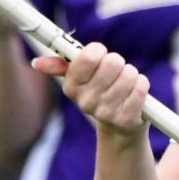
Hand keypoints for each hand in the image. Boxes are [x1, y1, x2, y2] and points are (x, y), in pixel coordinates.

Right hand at [35, 42, 149, 141]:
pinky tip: (135, 94)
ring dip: (131, 75)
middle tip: (114, 74)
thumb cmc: (100, 93)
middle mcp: (86, 101)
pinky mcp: (126, 119)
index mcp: (71, 87)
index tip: (99, 57)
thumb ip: (59, 65)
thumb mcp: (80, 79)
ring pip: (129, 74)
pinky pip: (141, 87)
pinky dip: (142, 85)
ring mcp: (106, 112)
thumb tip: (36, 63)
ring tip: (125, 85)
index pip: (88, 55)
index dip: (98, 51)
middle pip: (113, 62)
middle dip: (118, 63)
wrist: (118, 128)